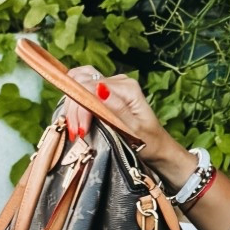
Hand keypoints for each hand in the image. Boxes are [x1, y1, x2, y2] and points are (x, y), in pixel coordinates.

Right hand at [60, 71, 191, 185]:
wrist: (157, 148)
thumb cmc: (148, 142)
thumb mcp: (133, 129)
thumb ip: (116, 108)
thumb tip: (98, 88)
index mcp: (127, 88)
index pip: (91, 86)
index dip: (80, 106)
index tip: (80, 129)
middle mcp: (119, 82)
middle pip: (82, 82)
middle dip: (74, 107)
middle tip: (76, 132)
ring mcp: (112, 86)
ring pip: (79, 84)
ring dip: (72, 106)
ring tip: (75, 128)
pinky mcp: (106, 93)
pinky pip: (83, 90)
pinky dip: (75, 103)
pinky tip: (76, 119)